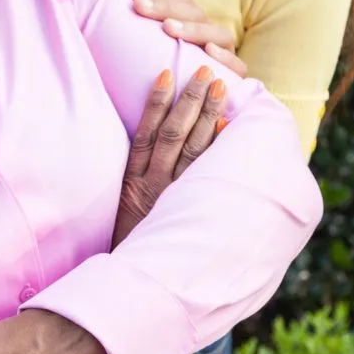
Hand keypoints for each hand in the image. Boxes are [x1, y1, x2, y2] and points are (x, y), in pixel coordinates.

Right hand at [114, 67, 227, 248]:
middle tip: (206, 71)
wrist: (131, 282)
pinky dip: (217, 151)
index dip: (156, 101)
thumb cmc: (130, 243)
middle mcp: (154, 186)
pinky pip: (205, 177)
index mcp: (133, 181)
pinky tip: (229, 128)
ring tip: (221, 88)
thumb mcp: (124, 208)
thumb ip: (137, 180)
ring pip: (193, 151)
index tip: (167, 73)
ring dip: (208, 117)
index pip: (146, 131)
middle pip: (174, 134)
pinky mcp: (188, 212)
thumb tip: (152, 143)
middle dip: (191, 101)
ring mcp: (175, 199)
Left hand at [131, 0, 246, 76]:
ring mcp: (225, 55)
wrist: (182, 119)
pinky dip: (224, 56)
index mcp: (193, 25)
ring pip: (219, 34)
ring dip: (192, 28)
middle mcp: (211, 36)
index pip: (183, 0)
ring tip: (167, 28)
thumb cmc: (159, 82)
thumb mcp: (149, 53)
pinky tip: (209, 50)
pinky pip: (238, 66)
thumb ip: (140, 30)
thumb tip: (124, 1)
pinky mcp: (235, 78)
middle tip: (140, 6)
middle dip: (167, 7)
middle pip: (197, 13)